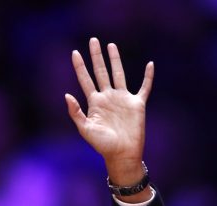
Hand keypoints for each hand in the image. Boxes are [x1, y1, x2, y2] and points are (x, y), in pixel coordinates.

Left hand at [65, 37, 153, 183]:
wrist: (122, 154)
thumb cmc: (102, 145)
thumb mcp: (85, 129)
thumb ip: (76, 112)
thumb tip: (67, 95)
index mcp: (95, 102)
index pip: (85, 79)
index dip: (80, 66)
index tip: (75, 53)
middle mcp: (108, 97)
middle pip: (101, 72)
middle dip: (97, 57)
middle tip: (93, 40)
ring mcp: (123, 99)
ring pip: (119, 74)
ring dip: (115, 60)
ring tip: (110, 46)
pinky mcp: (137, 104)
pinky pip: (144, 87)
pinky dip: (148, 76)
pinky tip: (150, 65)